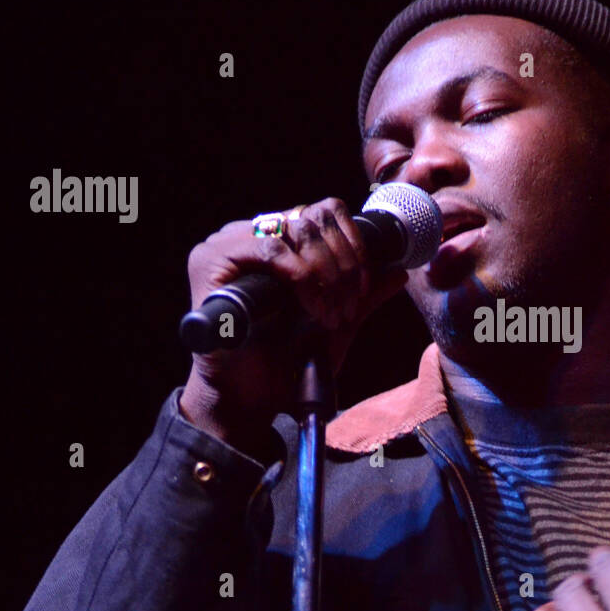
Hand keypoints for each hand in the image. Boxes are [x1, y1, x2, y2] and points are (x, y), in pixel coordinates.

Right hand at [180, 199, 408, 450]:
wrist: (256, 398)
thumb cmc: (290, 363)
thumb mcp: (338, 323)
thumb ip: (364, 296)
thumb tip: (399, 270)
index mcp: (278, 242)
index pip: (323, 212)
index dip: (353, 244)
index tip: (364, 287)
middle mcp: (250, 235)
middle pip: (313, 218)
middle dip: (343, 264)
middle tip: (349, 306)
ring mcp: (227, 245)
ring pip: (296, 230)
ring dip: (325, 273)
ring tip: (331, 313)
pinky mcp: (211, 261)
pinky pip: (272, 250)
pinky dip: (302, 277)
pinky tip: (312, 309)